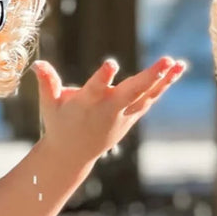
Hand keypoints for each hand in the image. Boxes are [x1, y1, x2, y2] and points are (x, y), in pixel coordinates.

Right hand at [31, 55, 184, 159]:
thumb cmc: (60, 123)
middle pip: (132, 92)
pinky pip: (151, 98)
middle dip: (150, 77)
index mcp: (87, 104)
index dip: (102, 77)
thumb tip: (37, 63)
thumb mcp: (49, 105)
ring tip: (178, 63)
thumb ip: (47, 83)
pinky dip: (164, 85)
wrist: (74, 154)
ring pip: (147, 95)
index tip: (110, 64)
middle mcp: (109, 109)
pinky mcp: (132, 116)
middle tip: (166, 61)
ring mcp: (123, 114)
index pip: (95, 89)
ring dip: (164, 80)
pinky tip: (177, 70)